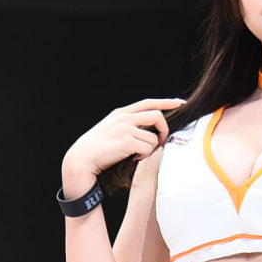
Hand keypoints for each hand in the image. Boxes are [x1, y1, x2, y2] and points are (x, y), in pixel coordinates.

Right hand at [62, 97, 184, 192]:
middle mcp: (124, 117)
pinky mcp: (126, 141)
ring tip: (135, 154)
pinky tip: (132, 158)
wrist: (81, 159)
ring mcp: (125, 128)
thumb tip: (148, 131)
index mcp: (121, 113)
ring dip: (149, 149)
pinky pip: (148, 149)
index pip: (148, 103)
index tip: (179, 103)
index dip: (166, 103)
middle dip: (164, 130)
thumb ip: (127, 125)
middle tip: (162, 141)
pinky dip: (143, 156)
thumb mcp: (110, 129)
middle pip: (157, 116)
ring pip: (153, 138)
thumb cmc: (96, 149)